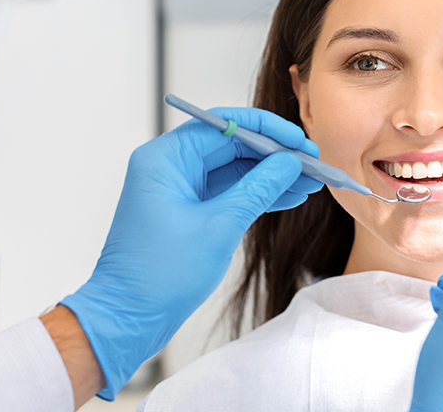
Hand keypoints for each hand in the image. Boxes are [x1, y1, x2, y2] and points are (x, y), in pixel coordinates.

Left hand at [59, 108, 322, 399]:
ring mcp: (177, 189)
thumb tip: (289, 164)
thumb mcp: (219, 227)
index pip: (224, 125)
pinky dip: (255, 195)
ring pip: (232, 170)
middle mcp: (168, 166)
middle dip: (274, 155)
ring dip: (270, 176)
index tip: (301, 140)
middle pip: (230, 145)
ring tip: (310, 182)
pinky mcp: (186, 211)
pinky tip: (288, 197)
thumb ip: (257, 189)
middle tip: (313, 163)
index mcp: (165, 159)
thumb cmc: (159, 275)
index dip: (268, 131)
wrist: (129, 316)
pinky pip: (226, 192)